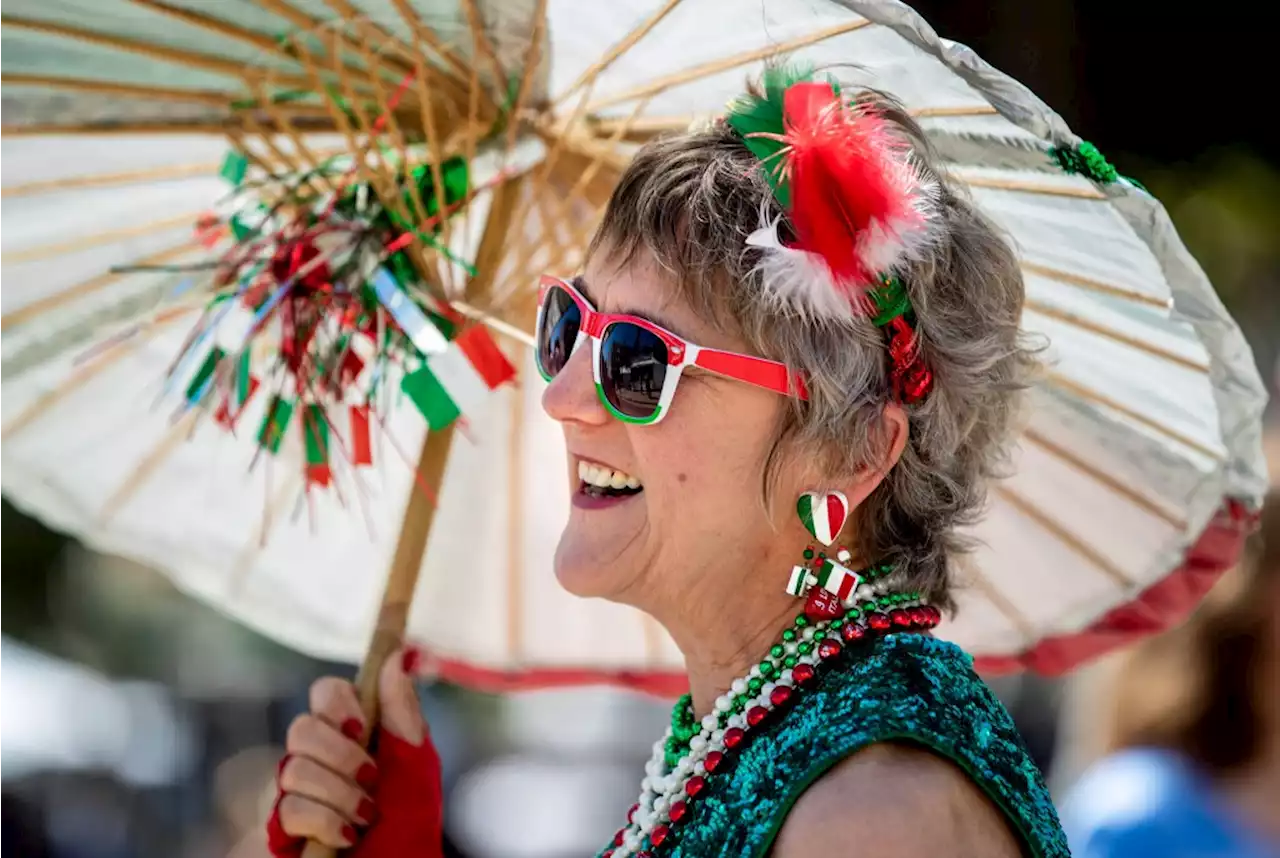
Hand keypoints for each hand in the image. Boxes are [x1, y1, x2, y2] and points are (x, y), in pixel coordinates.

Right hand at [268, 647, 442, 855]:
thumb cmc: (412, 821)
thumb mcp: (417, 764)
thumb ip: (403, 712)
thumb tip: (397, 655)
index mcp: (352, 732)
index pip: (325, 692)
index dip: (337, 703)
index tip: (362, 726)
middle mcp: (318, 756)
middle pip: (301, 728)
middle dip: (340, 755)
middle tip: (372, 778)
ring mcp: (298, 791)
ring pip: (293, 770)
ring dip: (341, 796)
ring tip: (366, 816)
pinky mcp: (284, 827)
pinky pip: (289, 810)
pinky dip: (326, 823)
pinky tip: (347, 836)